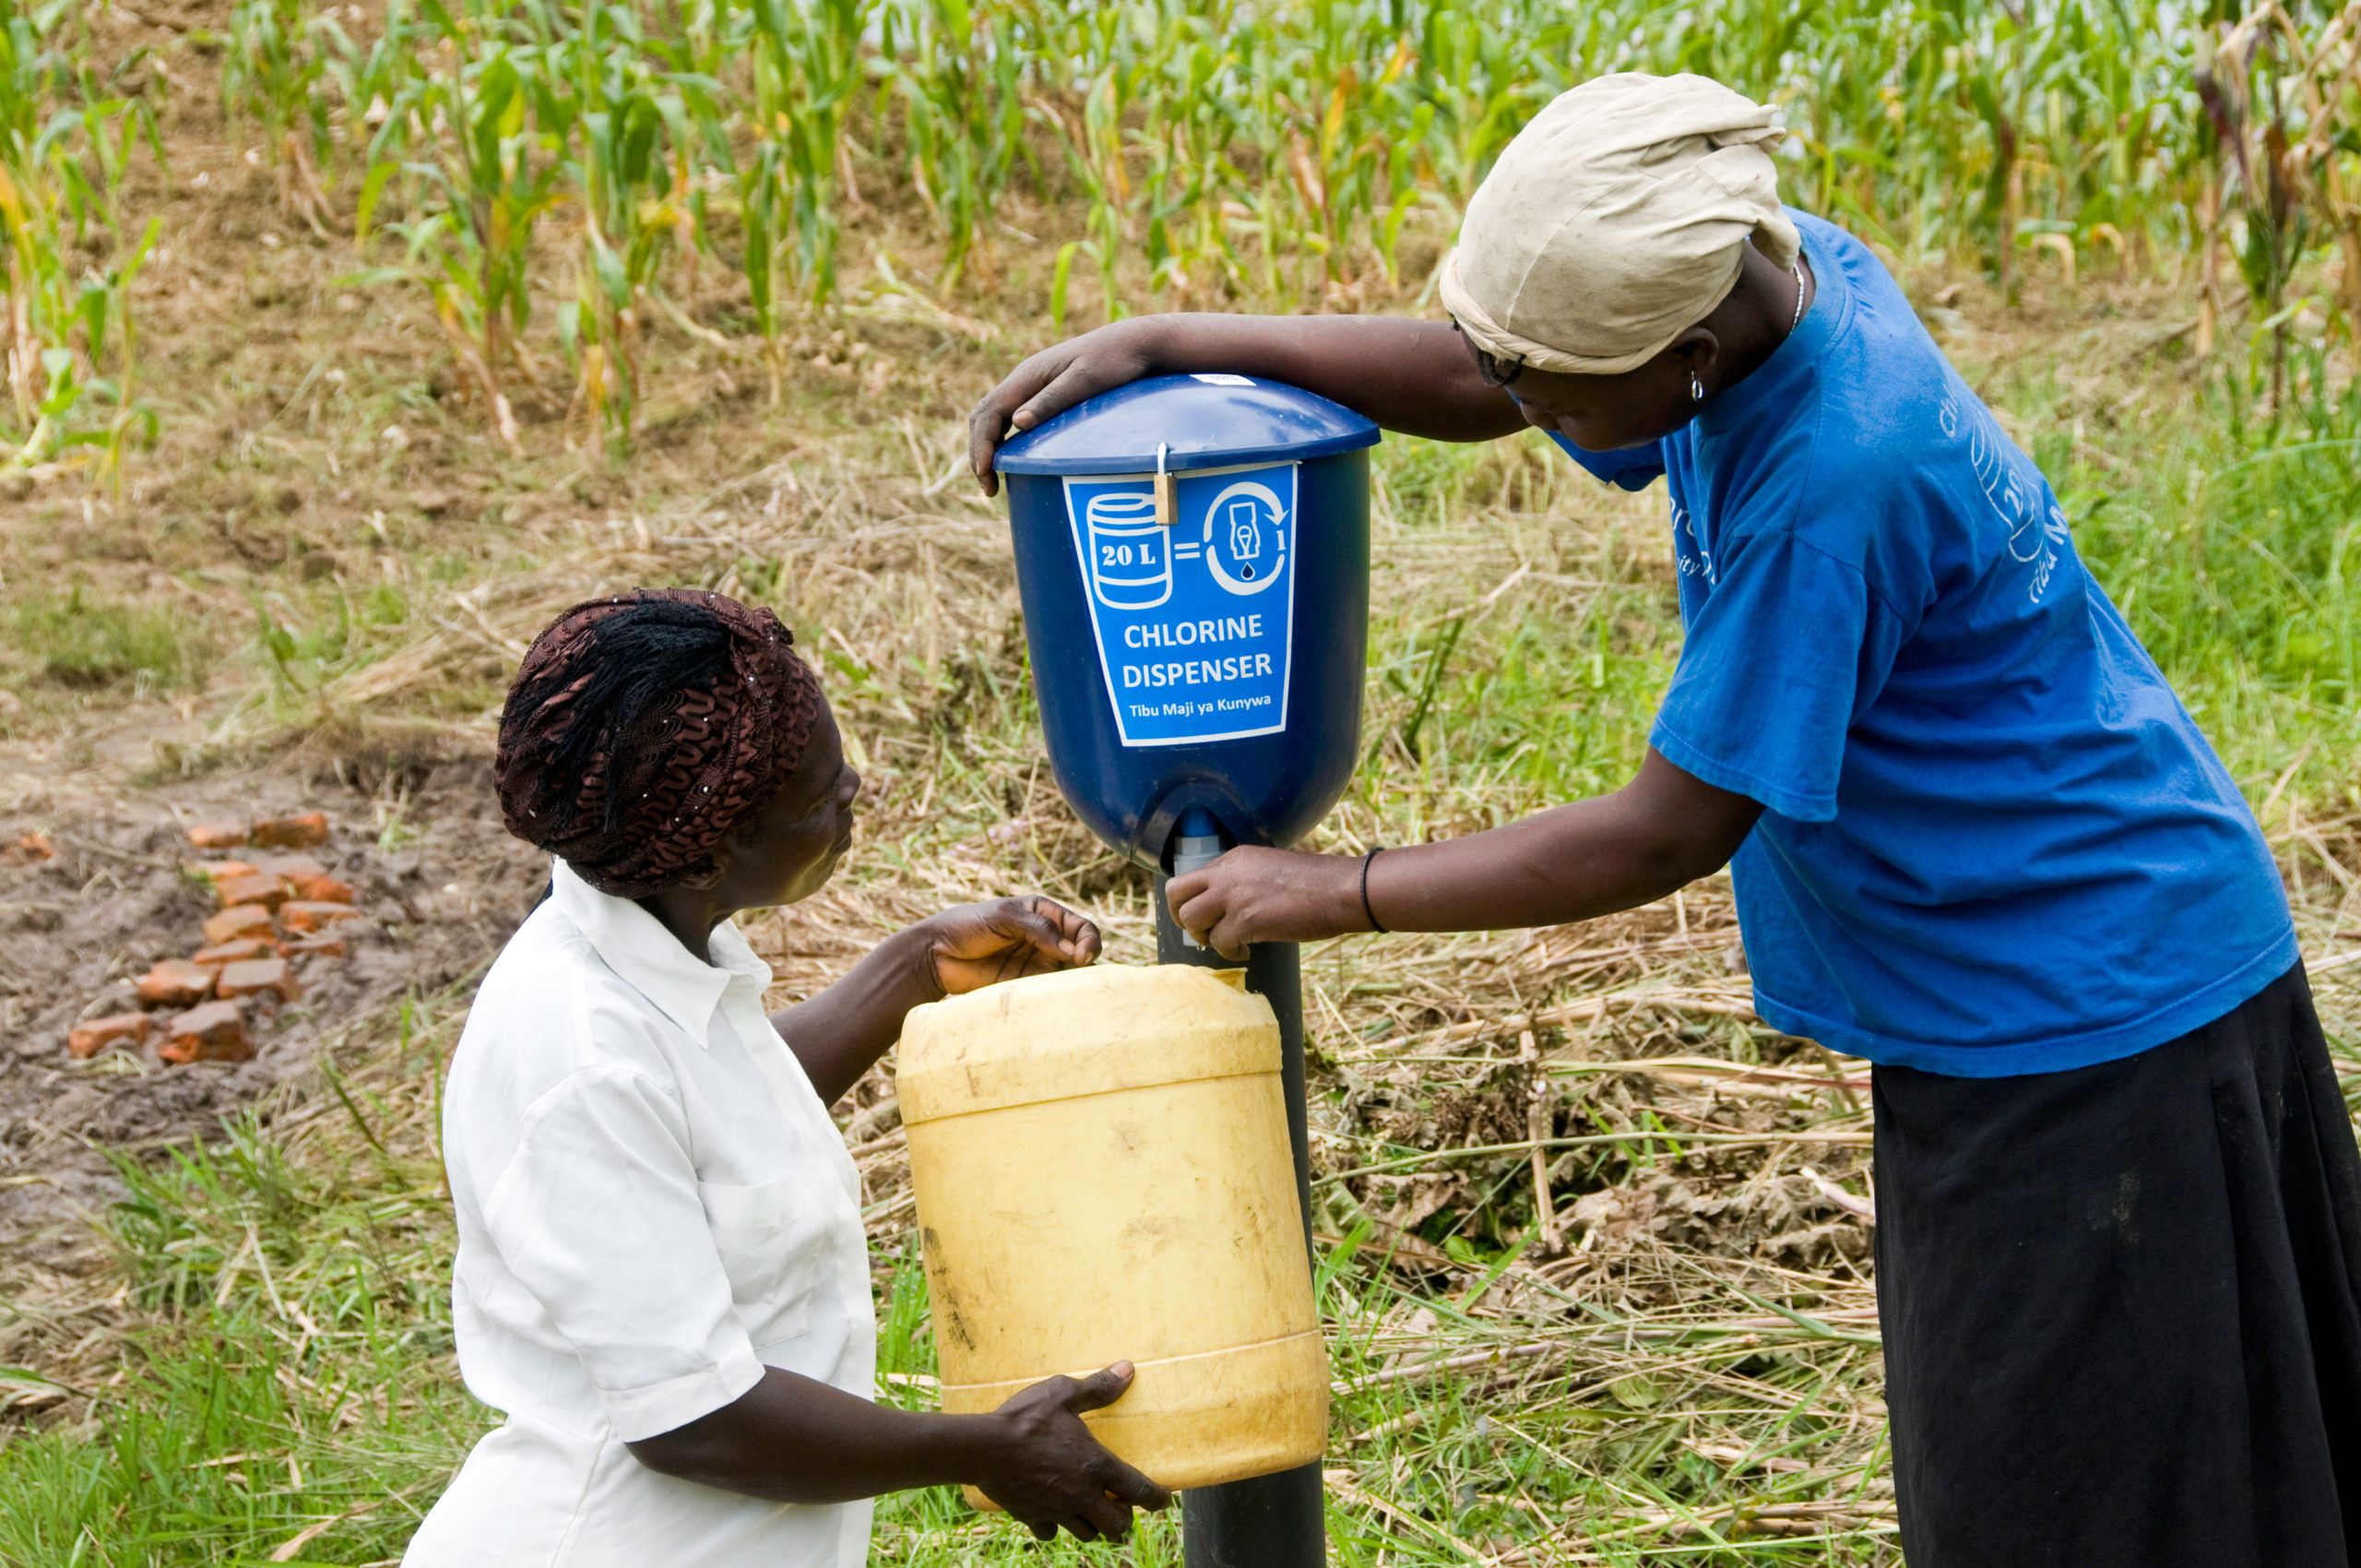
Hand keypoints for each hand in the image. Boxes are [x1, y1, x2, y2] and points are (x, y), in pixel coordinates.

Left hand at [912, 895, 1100, 996]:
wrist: (935, 954)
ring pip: (1069, 975)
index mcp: (1045, 914)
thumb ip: (1039, 929)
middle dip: (1086, 963)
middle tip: (1077, 972)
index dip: (1088, 940)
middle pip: (1081, 953)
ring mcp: (1036, 964)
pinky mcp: (1025, 986)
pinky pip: (1048, 993)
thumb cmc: (967, 925)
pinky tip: (1052, 1000)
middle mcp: (1046, 940)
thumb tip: (1072, 951)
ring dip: (1074, 983)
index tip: (1081, 955)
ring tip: (1069, 990)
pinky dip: (1056, 997)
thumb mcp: (1004, 916)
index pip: (1081, 928)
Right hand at [968, 322, 1159, 495]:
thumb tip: (1017, 423)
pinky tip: (1014, 458)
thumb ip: (1050, 401)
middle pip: (985, 416)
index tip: (985, 472)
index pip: (988, 412)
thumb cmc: (1113, 361)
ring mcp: (1032, 386)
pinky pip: (1012, 418)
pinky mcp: (1044, 393)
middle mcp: (1024, 380)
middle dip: (979, 450)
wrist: (1134, 344)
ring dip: (989, 447)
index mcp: (1027, 376)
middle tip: (989, 487)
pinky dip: (1004, 440)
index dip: (981, 444)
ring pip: (995, 418)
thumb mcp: (1084, 381)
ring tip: (995, 478)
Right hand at [973, 1363, 1171, 1541]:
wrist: (982, 1447)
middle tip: (1120, 1505)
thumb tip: (1128, 1369)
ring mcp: (1057, 1510)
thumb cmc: (1026, 1417)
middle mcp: (1081, 1494)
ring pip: (1088, 1533)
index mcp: (1096, 1465)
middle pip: (1117, 1525)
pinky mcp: (1032, 1517)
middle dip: (1124, 1518)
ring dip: (1094, 1524)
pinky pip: (1050, 1532)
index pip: (1139, 1491)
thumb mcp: (1063, 1393)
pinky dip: (1055, 1526)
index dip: (1157, 1499)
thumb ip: (1098, 1387)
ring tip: (1091, 1510)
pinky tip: (1052, 1511)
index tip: (1164, 1501)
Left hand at [1165, 846, 1364, 959]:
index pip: (1191, 876)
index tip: (1205, 915)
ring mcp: (1234, 896)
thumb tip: (1231, 905)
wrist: (1342, 890)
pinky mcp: (1246, 921)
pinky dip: (1229, 954)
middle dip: (1180, 916)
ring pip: (1191, 920)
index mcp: (1235, 858)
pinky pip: (1219, 943)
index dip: (1192, 900)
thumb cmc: (1317, 883)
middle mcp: (1228, 873)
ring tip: (1225, 943)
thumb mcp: (1271, 868)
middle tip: (1199, 931)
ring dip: (1204, 937)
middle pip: (1175, 893)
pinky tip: (1244, 953)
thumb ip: (1246, 880)